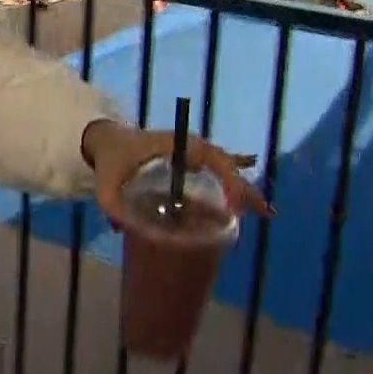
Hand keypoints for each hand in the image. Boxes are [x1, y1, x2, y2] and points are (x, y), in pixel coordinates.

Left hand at [80, 118, 272, 228]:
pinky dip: (235, 178)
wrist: (107, 141)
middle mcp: (191, 146)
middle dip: (245, 190)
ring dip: (245, 188)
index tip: (234, 206)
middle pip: (227, 167)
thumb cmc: (110, 162)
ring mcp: (193, 151)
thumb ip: (115, 209)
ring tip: (265, 210)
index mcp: (177, 146)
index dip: (228, 181)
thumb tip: (124, 231)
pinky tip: (253, 192)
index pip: (214, 160)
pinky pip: (220, 168)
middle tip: (265, 213)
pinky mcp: (190, 158)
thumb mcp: (107, 188)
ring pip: (227, 169)